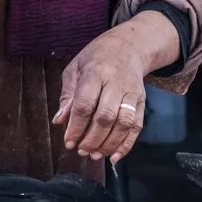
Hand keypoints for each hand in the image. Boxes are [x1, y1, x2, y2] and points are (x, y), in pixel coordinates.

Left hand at [54, 15, 175, 162]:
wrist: (128, 46)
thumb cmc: (96, 58)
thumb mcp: (75, 68)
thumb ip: (67, 95)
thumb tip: (59, 120)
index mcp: (96, 73)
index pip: (85, 104)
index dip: (76, 126)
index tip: (68, 142)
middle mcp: (116, 83)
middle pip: (106, 116)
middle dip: (92, 139)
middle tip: (81, 151)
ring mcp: (132, 93)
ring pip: (123, 123)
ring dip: (108, 144)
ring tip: (94, 155)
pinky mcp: (142, 101)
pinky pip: (137, 126)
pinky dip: (127, 144)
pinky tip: (114, 156)